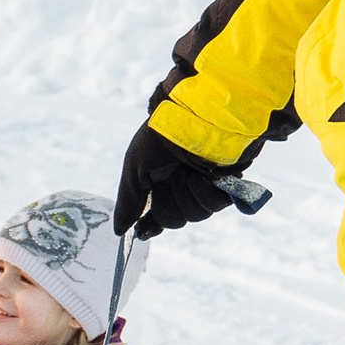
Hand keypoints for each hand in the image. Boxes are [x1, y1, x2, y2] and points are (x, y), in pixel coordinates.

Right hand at [115, 124, 243, 236]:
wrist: (190, 111)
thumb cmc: (160, 134)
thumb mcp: (135, 167)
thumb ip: (128, 201)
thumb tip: (119, 232)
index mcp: (160, 182)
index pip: (157, 217)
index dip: (152, 226)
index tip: (145, 230)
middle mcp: (183, 186)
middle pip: (175, 220)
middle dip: (170, 203)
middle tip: (170, 179)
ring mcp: (205, 184)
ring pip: (195, 215)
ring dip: (187, 195)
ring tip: (186, 172)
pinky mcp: (225, 182)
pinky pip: (215, 205)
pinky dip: (206, 194)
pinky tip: (202, 176)